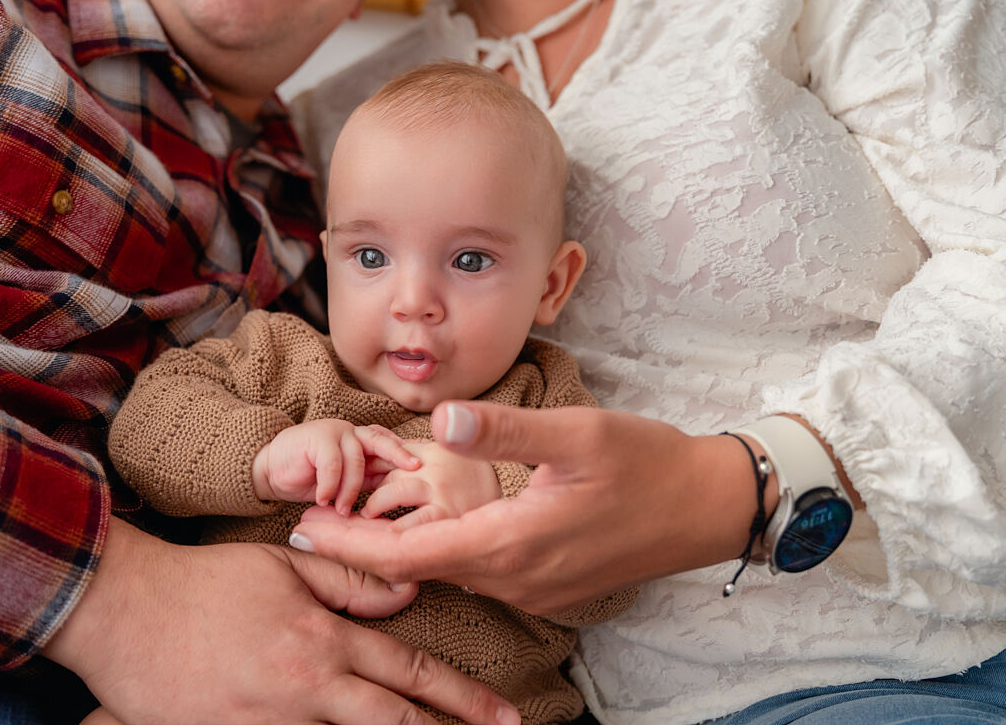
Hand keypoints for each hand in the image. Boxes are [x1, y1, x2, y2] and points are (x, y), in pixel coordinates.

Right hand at [46, 518, 519, 724]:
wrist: (126, 612)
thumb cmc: (206, 582)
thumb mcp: (283, 567)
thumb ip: (348, 581)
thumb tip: (405, 594)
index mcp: (324, 639)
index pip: (408, 672)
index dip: (461, 697)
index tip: (501, 713)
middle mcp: (308, 688)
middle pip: (394, 721)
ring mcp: (273, 723)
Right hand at [253, 420, 418, 513]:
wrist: (271, 470)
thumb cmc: (310, 478)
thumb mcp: (346, 482)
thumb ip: (368, 481)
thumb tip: (399, 491)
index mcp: (363, 442)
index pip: (390, 446)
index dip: (407, 456)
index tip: (428, 470)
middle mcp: (352, 433)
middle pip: (382, 440)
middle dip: (400, 454)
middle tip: (415, 470)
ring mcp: (335, 432)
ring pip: (356, 458)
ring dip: (351, 488)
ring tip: (343, 509)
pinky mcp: (316, 437)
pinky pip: (332, 462)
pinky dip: (330, 485)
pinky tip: (324, 500)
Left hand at [292, 401, 772, 614]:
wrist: (706, 508)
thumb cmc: (646, 464)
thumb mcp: (579, 432)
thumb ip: (506, 429)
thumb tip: (440, 417)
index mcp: (512, 542)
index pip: (409, 555)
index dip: (348, 547)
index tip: (299, 532)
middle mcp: (515, 577)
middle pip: (418, 570)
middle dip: (360, 551)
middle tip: (309, 523)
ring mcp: (533, 587)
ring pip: (448, 573)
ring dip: (397, 554)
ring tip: (351, 523)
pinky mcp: (547, 584)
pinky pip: (478, 574)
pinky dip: (438, 555)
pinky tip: (424, 531)